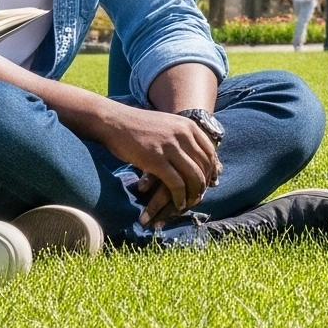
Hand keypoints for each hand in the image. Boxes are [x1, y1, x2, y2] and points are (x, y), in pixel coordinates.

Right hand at [95, 103, 222, 225]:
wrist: (116, 122)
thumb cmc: (140, 126)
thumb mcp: (168, 124)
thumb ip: (183, 136)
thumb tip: (196, 154)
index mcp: (188, 125)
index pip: (210, 151)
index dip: (212, 169)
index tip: (209, 182)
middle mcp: (183, 134)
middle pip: (204, 165)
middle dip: (204, 183)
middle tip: (199, 196)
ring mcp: (170, 146)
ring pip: (194, 176)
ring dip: (194, 194)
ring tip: (189, 203)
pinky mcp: (156, 160)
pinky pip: (176, 184)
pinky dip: (180, 198)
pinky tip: (178, 205)